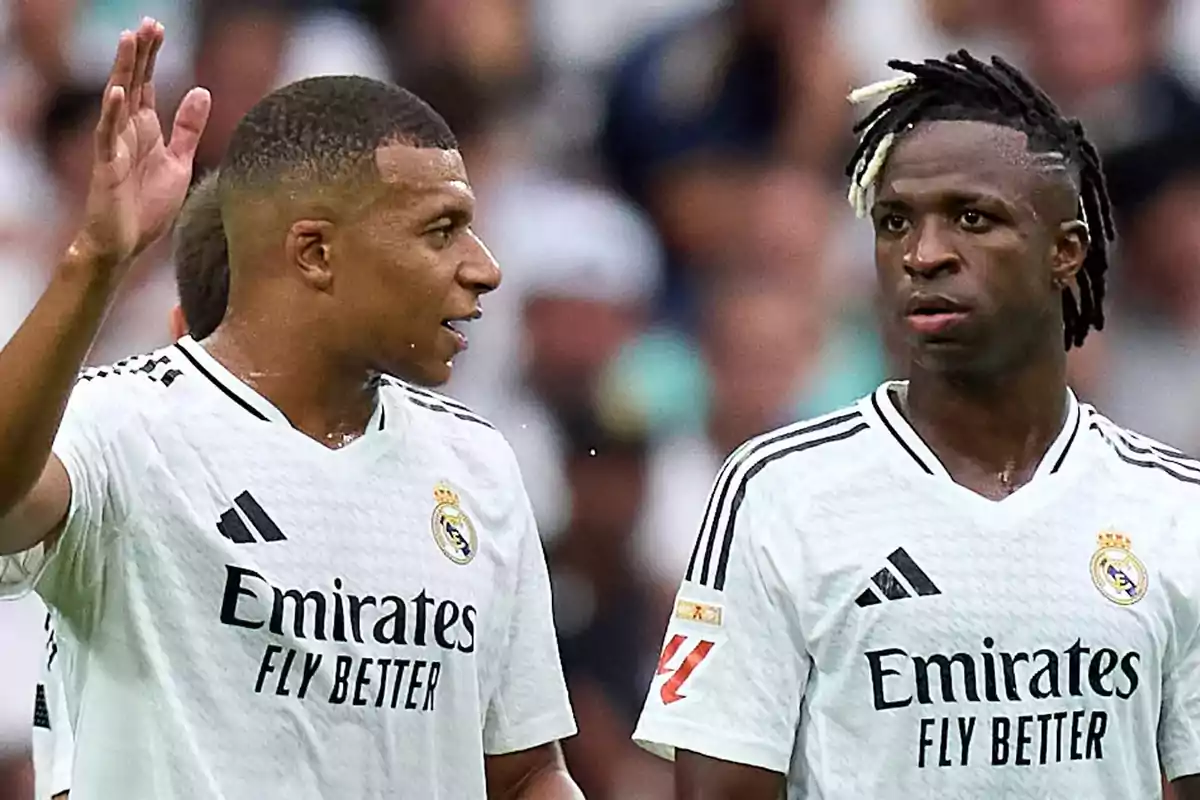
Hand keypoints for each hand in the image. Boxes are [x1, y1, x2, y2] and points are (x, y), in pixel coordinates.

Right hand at [76, 18, 210, 270]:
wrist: (126, 244)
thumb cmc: (148, 206)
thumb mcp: (179, 162)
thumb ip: (188, 128)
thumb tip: (201, 90)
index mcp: (145, 129)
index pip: (146, 83)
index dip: (152, 56)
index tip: (159, 28)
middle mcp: (127, 131)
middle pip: (133, 83)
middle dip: (140, 53)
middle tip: (149, 23)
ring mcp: (114, 146)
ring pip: (117, 100)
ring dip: (123, 70)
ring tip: (129, 40)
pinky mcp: (107, 166)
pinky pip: (107, 136)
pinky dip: (111, 114)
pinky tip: (117, 92)